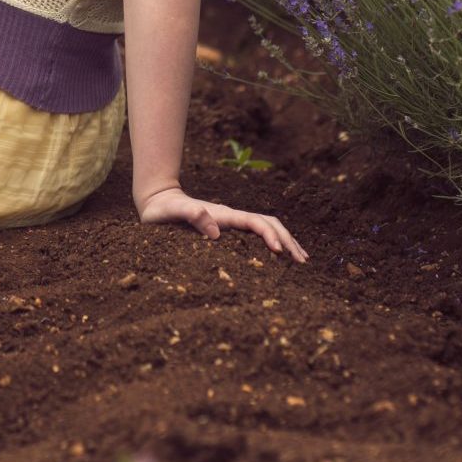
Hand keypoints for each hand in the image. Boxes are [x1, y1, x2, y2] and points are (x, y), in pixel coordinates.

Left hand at [136, 185, 308, 262]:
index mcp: (224, 214)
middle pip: (269, 223)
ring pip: (267, 227)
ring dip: (286, 240)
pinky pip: (257, 234)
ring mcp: (232, 221)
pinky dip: (273, 242)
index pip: (255, 223)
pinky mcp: (229, 228)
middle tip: (303, 261)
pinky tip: (280, 255)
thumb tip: (216, 231)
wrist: (158, 200)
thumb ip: (193, 215)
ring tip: (301, 258)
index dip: (269, 236)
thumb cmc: (163, 210)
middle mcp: (232, 216)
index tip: (280, 252)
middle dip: (287, 240)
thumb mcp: (173, 213)